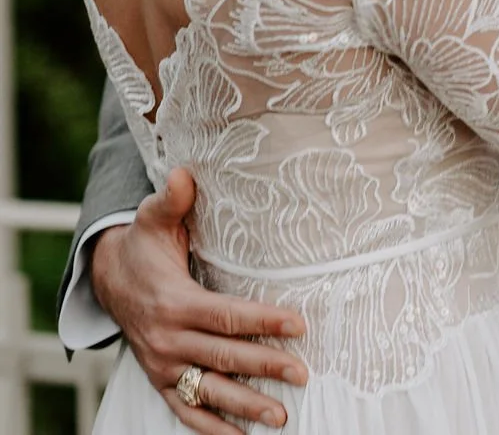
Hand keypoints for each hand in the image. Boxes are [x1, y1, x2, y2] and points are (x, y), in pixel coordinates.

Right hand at [90, 168, 307, 431]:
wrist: (109, 280)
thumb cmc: (144, 246)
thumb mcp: (154, 219)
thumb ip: (171, 199)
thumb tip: (185, 173)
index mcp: (174, 303)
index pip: (227, 316)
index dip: (264, 320)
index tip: (299, 324)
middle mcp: (168, 340)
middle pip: (224, 356)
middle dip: (265, 366)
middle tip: (303, 373)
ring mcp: (164, 366)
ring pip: (209, 392)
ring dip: (244, 407)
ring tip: (282, 415)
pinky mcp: (161, 382)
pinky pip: (187, 412)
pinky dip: (212, 428)